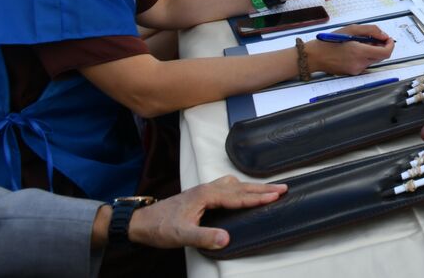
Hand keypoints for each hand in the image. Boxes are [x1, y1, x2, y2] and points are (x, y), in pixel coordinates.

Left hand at [126, 176, 286, 250]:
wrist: (141, 222)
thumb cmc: (160, 227)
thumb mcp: (181, 235)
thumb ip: (204, 236)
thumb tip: (227, 239)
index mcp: (207, 196)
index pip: (238, 197)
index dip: (258, 197)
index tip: (277, 196)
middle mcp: (208, 189)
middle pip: (240, 187)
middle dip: (262, 189)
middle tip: (283, 188)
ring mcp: (204, 190)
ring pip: (235, 185)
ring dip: (253, 187)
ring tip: (268, 189)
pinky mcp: (201, 195)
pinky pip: (227, 187)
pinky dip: (240, 188)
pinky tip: (241, 191)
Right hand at [307, 24, 394, 74]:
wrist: (314, 56)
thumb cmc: (330, 41)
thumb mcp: (351, 29)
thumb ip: (370, 30)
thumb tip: (383, 35)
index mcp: (360, 52)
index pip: (385, 53)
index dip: (390, 45)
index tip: (388, 38)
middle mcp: (360, 64)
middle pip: (380, 57)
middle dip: (381, 46)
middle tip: (374, 37)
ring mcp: (356, 70)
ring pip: (373, 60)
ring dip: (372, 51)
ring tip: (361, 42)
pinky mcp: (352, 73)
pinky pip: (365, 64)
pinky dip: (365, 56)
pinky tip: (355, 50)